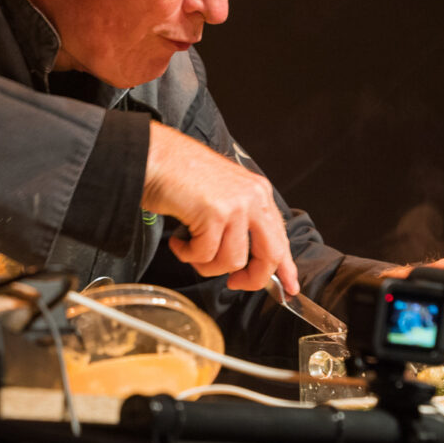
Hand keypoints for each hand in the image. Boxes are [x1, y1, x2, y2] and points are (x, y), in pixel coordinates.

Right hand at [142, 124, 298, 294]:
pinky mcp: (215, 214)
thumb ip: (240, 221)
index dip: (285, 267)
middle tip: (233, 283)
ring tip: (190, 249)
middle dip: (252, 278)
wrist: (154, 156)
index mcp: (258, 192)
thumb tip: (248, 260)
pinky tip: (178, 241)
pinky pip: (205, 256)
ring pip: (233, 261)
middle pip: (269, 255)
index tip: (289, 286)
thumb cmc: (178, 173)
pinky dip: (187, 255)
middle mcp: (253, 197)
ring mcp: (236, 205)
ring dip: (207, 264)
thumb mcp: (222, 195)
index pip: (280, 237)